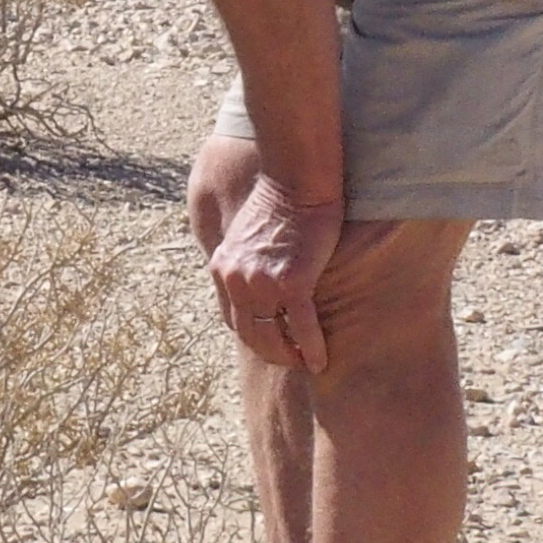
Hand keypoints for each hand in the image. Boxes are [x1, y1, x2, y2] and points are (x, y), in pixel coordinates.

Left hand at [210, 174, 344, 371]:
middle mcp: (235, 280)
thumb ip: (248, 259)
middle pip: (249, 333)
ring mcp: (261, 284)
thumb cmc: (282, 199)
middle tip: (290, 361)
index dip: (252, 334)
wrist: (296, 178)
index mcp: (222, 268)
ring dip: (288, 357)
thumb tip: (260, 276)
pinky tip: (320, 360)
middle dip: (270, 352)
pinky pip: (301, 327)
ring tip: (305, 364)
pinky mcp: (291, 282)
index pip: (232, 316)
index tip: (270, 343)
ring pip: (272, 337)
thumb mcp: (248, 233)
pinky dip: (310, 348)